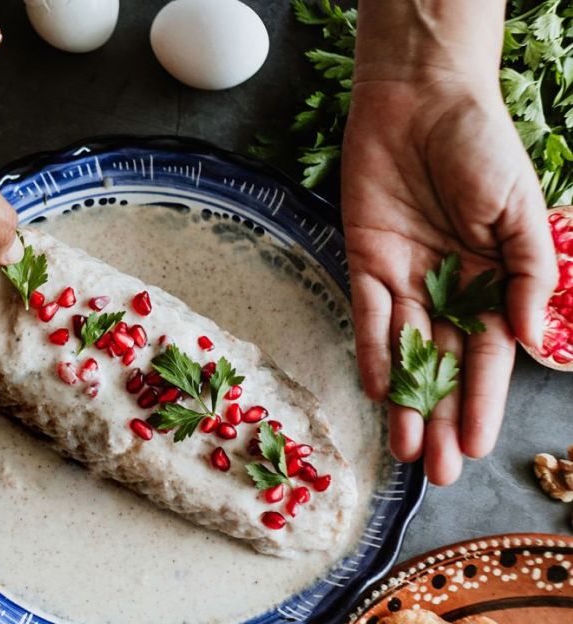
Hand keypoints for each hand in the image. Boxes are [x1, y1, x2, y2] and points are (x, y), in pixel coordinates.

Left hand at [341, 76, 556, 484]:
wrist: (421, 99)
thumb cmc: (482, 148)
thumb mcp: (523, 213)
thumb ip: (530, 277)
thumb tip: (535, 341)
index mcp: (493, 282)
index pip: (488, 355)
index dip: (482, 401)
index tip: (478, 446)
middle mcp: (447, 289)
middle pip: (444, 366)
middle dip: (442, 418)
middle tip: (439, 470)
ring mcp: (404, 279)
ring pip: (405, 353)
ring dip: (406, 401)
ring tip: (407, 450)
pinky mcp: (362, 262)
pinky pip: (367, 316)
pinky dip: (371, 352)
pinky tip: (379, 391)